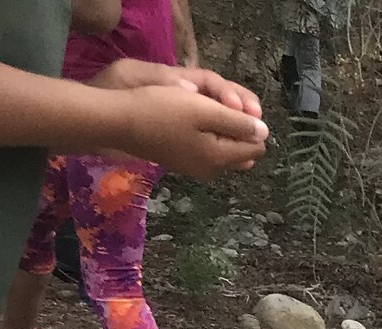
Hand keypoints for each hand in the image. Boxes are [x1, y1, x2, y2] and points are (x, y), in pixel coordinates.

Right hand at [91, 64, 267, 176]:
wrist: (117, 121)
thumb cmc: (161, 110)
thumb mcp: (204, 110)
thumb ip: (238, 123)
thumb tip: (264, 132)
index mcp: (221, 159)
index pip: (257, 145)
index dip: (250, 122)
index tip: (231, 104)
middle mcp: (212, 170)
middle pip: (241, 148)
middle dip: (235, 126)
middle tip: (213, 104)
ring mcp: (195, 168)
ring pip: (223, 147)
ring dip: (218, 128)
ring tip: (197, 109)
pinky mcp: (181, 162)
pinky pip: (205, 148)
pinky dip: (203, 133)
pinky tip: (187, 118)